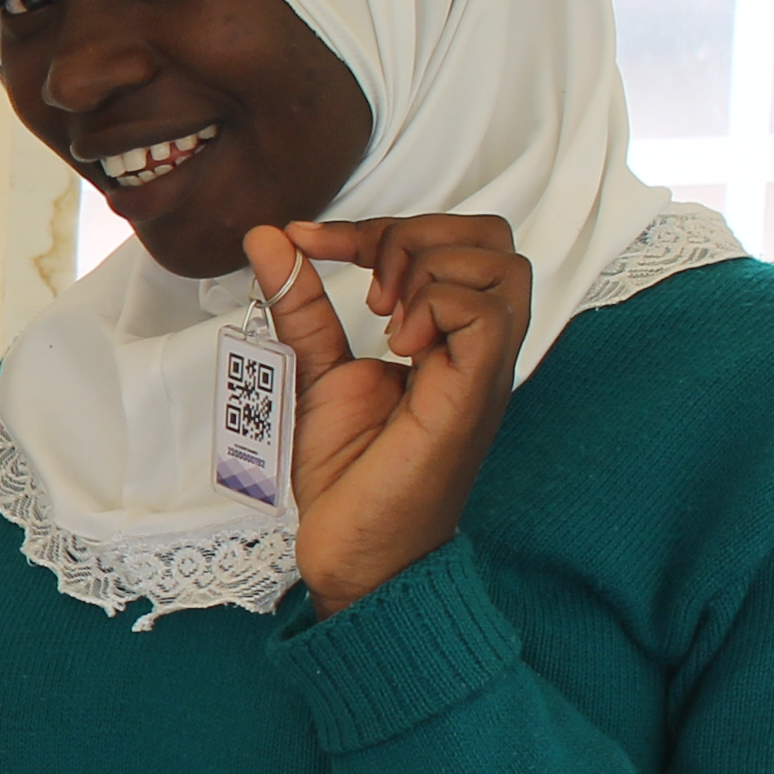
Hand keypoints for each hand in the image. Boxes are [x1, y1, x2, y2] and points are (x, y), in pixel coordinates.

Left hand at [245, 214, 529, 609]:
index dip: (377, 225)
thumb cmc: (347, 471)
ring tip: (379, 315)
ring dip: (426, 267)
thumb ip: (299, 302)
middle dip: (415, 232)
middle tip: (363, 283)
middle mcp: (475, 347)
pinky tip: (396, 344)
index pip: (451, 239)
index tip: (308, 241)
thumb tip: (270, 235)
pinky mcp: (472, 397)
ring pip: (503, 266)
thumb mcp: (313, 367)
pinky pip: (487, 316)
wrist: (352, 547)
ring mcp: (481, 370)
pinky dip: (434, 306)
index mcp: (446, 335)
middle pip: (493, 237)